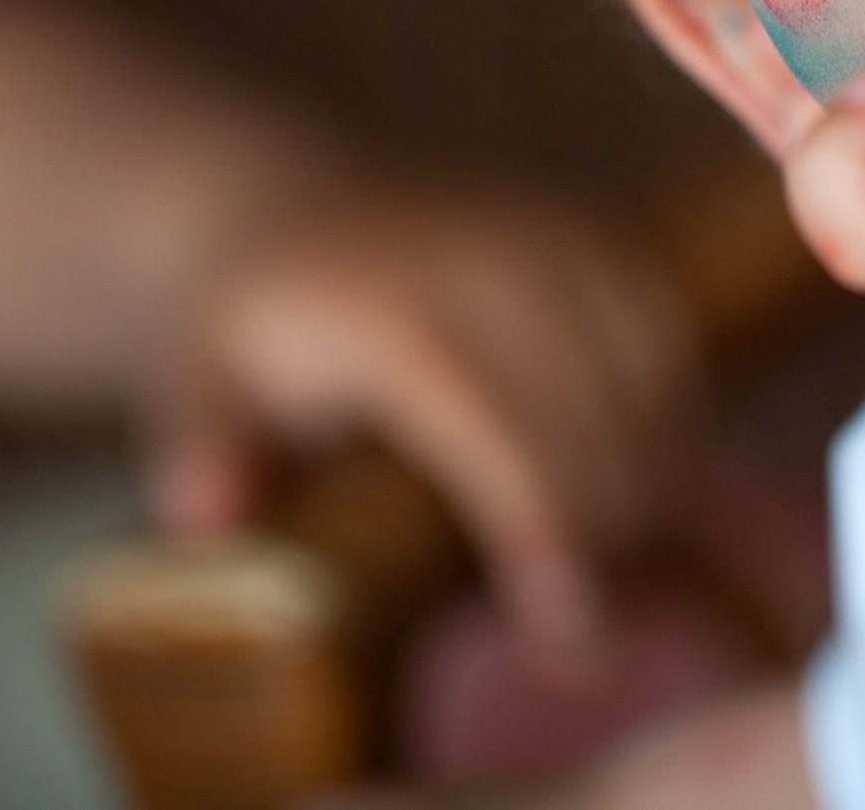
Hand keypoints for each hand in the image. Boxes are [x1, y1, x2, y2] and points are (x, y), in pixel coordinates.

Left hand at [147, 180, 697, 651]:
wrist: (296, 216)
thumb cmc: (251, 333)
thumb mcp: (195, 384)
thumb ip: (202, 447)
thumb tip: (204, 518)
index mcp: (396, 313)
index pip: (499, 436)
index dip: (544, 530)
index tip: (567, 630)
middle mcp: (492, 264)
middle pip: (591, 424)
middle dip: (608, 540)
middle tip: (584, 648)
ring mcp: (557, 240)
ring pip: (647, 385)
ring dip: (648, 488)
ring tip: (613, 579)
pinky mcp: (601, 237)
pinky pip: (669, 346)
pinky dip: (669, 424)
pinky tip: (640, 492)